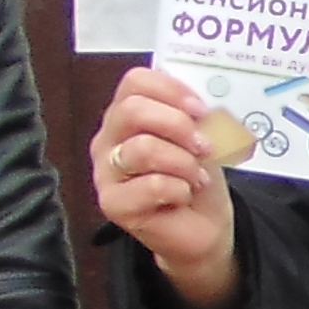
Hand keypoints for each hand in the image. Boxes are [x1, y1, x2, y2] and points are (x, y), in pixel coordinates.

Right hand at [92, 66, 239, 308]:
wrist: (202, 226)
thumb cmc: (196, 177)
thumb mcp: (202, 138)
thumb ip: (196, 117)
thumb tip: (200, 107)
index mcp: (126, 116)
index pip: (135, 82)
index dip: (171, 89)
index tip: (202, 109)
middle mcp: (108, 140)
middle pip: (132, 110)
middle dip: (177, 125)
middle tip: (203, 145)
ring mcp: (105, 172)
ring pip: (143, 148)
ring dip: (183, 162)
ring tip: (196, 176)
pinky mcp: (112, 204)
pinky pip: (151, 185)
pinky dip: (179, 189)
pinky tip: (183, 196)